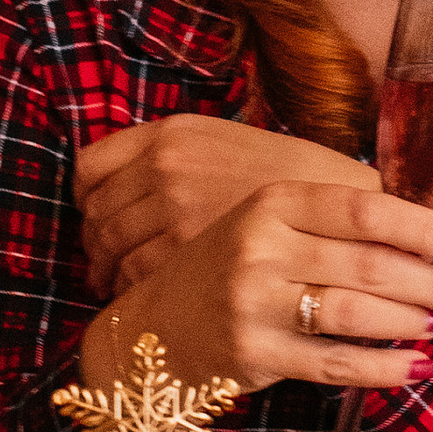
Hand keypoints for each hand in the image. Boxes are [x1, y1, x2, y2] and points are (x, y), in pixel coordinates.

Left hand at [76, 116, 374, 300]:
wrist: (345, 204)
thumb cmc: (294, 176)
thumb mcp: (231, 141)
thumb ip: (182, 151)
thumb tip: (131, 177)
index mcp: (172, 134)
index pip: (91, 168)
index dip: (86, 197)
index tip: (95, 214)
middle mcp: (167, 167)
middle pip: (97, 215)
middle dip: (95, 245)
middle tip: (103, 263)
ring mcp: (176, 211)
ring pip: (112, 251)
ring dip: (109, 273)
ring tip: (119, 286)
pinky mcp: (189, 256)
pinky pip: (136, 277)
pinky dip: (134, 292)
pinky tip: (152, 297)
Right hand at [81, 177, 432, 398]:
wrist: (153, 328)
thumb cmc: (228, 269)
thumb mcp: (267, 225)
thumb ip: (331, 223)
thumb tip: (424, 235)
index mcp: (270, 202)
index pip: (363, 208)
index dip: (423, 226)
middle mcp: (260, 247)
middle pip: (369, 263)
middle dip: (429, 282)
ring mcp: (253, 302)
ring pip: (356, 312)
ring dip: (412, 322)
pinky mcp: (253, 354)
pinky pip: (335, 363)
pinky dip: (385, 368)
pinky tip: (415, 368)